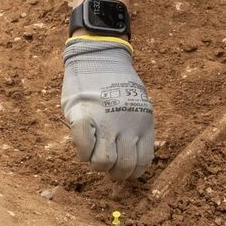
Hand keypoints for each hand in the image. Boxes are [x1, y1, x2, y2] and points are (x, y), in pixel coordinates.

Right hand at [61, 37, 153, 179]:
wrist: (99, 53)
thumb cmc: (114, 81)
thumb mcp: (136, 104)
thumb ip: (134, 127)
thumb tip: (127, 152)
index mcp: (144, 123)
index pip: (142, 163)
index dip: (130, 171)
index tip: (121, 166)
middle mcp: (128, 126)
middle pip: (124, 167)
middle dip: (113, 172)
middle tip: (106, 163)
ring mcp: (106, 122)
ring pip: (104, 163)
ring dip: (96, 163)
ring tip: (93, 152)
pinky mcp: (85, 116)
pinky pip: (83, 148)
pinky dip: (82, 151)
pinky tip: (82, 143)